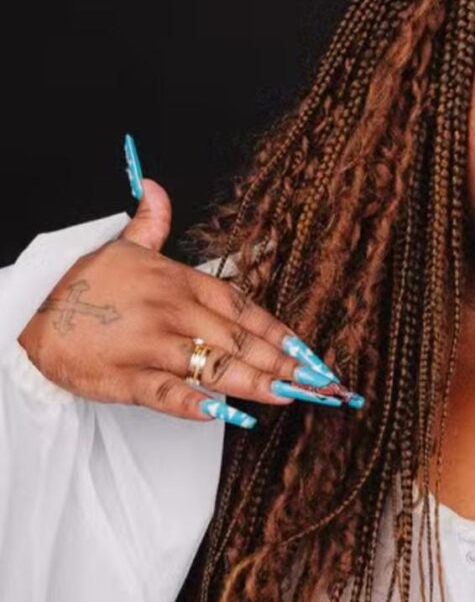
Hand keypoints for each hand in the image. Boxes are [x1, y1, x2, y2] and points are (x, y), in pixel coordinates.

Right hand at [16, 179, 355, 425]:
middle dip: (283, 364)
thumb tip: (155, 186)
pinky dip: (197, 404)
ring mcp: (152, 346)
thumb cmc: (85, 287)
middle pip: (240, 341)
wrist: (29, 314)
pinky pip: (168, 393)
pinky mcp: (127, 378)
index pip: (244, 309)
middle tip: (318, 384)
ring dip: (256, 384)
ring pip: (215, 367)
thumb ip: (151, 222)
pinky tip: (227, 414)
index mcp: (182, 283)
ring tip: (290, 397)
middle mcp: (175, 313)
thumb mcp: (122, 248)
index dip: (281, 332)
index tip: (310, 353)